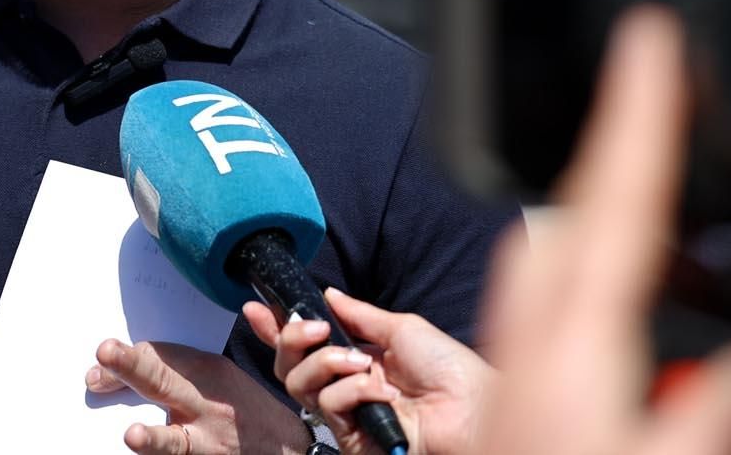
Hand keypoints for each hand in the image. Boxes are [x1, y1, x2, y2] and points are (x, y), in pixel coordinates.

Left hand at [84, 338, 310, 454]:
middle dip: (134, 369)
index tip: (103, 353)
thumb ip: (176, 367)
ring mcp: (207, 445)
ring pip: (176, 442)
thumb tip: (123, 363)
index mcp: (209, 374)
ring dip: (154, 439)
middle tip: (104, 356)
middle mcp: (206, 408)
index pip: (163, 357)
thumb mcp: (220, 375)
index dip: (131, 355)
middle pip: (164, 383)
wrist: (287, 451)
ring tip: (132, 434)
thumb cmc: (244, 408)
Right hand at [242, 290, 490, 454]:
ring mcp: (348, 412)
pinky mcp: (352, 436)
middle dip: (290, 339)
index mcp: (358, 359)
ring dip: (324, 362)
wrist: (474, 409)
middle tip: (313, 328)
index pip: (306, 345)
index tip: (256, 307)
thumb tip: (328, 293)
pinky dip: (351, 390)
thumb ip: (358, 314)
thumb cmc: (450, 370)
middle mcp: (347, 385)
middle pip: (289, 365)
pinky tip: (379, 392)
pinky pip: (329, 406)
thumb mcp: (402, 328)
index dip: (276, 328)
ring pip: (298, 385)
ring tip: (358, 361)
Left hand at [476, 6, 730, 454]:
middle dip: (625, 177)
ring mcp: (517, 377)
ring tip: (685, 244)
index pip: (610, 197)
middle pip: (578, 229)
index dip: (638, 113)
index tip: (653, 38)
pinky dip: (612, 314)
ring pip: (568, 281)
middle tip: (675, 130)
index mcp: (563, 340)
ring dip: (620, 253)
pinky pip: (567, 334)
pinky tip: (645, 348)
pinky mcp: (520, 409)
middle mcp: (528, 343)